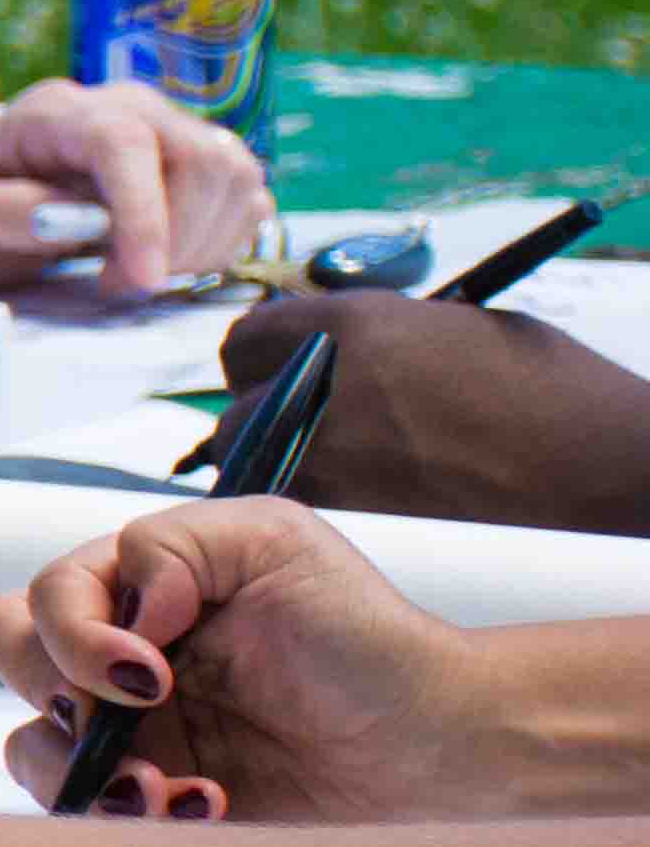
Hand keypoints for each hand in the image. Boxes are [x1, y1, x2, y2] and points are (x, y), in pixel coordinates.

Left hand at [0, 77, 268, 299]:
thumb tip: (61, 219)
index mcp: (58, 112)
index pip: (125, 143)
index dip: (144, 214)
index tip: (140, 279)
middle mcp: (125, 107)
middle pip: (199, 157)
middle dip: (177, 237)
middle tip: (122, 283)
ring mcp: (169, 131)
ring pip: (234, 174)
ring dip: (203, 243)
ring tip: (139, 274)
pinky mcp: (197, 163)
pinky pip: (246, 196)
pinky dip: (223, 241)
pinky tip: (170, 263)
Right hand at [0, 495, 520, 823]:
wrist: (447, 759)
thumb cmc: (370, 644)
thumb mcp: (273, 541)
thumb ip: (167, 542)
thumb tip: (121, 605)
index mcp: (140, 597)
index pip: (38, 598)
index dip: (73, 633)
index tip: (153, 669)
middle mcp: (122, 667)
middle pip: (5, 658)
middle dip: (55, 689)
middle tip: (139, 716)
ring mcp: (131, 747)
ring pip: (27, 751)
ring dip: (86, 772)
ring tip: (174, 792)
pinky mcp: (154, 819)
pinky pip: (82, 824)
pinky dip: (131, 822)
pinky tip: (208, 813)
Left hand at [226, 286, 649, 533]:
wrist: (609, 471)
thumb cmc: (556, 394)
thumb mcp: (460, 328)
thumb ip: (381, 333)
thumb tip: (334, 348)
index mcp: (349, 325)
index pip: (246, 340)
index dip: (264, 360)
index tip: (280, 373)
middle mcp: (321, 388)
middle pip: (236, 410)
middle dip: (264, 420)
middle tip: (311, 432)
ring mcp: (329, 459)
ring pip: (258, 468)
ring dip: (285, 469)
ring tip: (349, 473)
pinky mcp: (351, 521)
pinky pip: (300, 510)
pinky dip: (319, 507)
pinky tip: (369, 505)